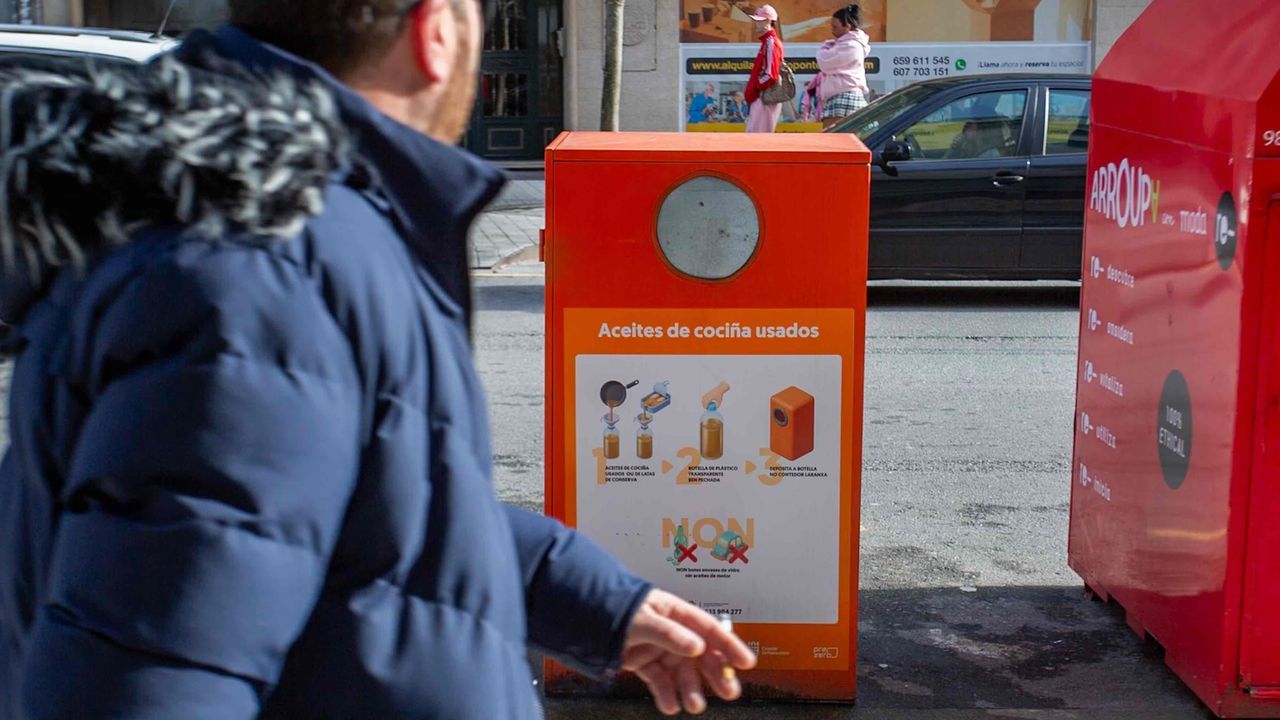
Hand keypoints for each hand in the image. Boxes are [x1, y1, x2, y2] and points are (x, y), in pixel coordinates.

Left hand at [621, 589, 756, 714]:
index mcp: (676, 613)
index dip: (729, 645)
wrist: (583, 616)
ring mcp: (658, 649)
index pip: (709, 629)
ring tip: (693, 706)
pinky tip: (669, 705)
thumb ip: (668, 633)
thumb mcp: (642, 618)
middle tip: (729, 692)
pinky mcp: (644, 664)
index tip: (746, 662)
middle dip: (716, 674)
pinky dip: (666, 694)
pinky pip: (660, 681)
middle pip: (701, 655)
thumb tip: (697, 647)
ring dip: (690, 689)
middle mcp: (672, 632)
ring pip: (682, 673)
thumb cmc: (615, 608)